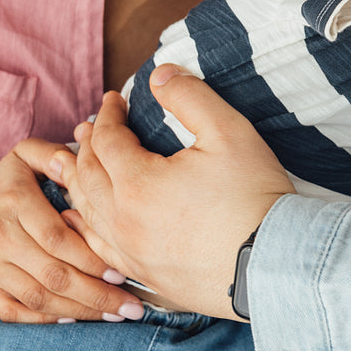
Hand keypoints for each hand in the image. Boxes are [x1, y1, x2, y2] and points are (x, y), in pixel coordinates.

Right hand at [0, 139, 142, 322]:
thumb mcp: (24, 156)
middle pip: (52, 274)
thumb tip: (82, 160)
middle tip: (131, 305)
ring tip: (114, 316)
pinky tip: (77, 320)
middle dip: (96, 293)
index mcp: (14, 202)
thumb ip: (53, 154)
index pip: (57, 238)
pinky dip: (46, 321)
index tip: (121, 272)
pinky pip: (15, 313)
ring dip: (79, 311)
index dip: (91, 258)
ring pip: (38, 297)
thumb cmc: (3, 182)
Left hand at [56, 67, 291, 319]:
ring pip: (87, 215)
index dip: (108, 114)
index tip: (114, 99)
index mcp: (138, 183)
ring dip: (79, 185)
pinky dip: (86, 229)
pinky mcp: (146, 276)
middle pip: (87, 176)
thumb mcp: (229, 132)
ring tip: (77, 166)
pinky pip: (100, 250)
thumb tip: (161, 74)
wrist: (273, 265)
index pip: (107, 140)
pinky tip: (83, 224)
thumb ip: (190, 97)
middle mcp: (123, 221)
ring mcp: (132, 254)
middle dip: (87, 146)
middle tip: (89, 127)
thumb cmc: (254, 197)